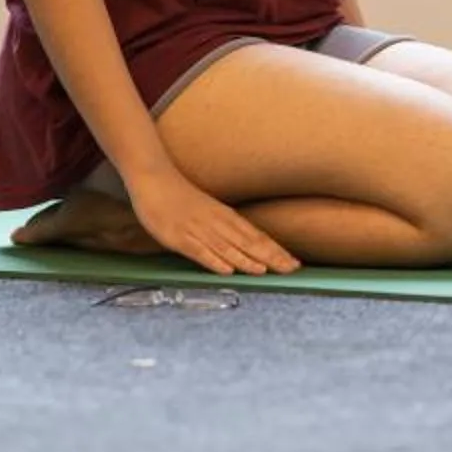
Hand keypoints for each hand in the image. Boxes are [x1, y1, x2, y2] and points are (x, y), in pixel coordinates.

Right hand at [125, 168, 300, 277]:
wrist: (156, 180)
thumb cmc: (183, 199)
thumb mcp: (210, 212)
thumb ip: (226, 229)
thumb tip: (246, 247)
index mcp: (227, 217)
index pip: (257, 236)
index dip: (276, 251)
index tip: (295, 263)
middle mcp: (217, 223)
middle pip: (248, 242)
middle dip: (271, 257)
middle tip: (291, 269)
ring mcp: (198, 229)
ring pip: (227, 247)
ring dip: (246, 260)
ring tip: (265, 271)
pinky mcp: (179, 237)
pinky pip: (199, 251)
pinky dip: (214, 261)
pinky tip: (227, 270)